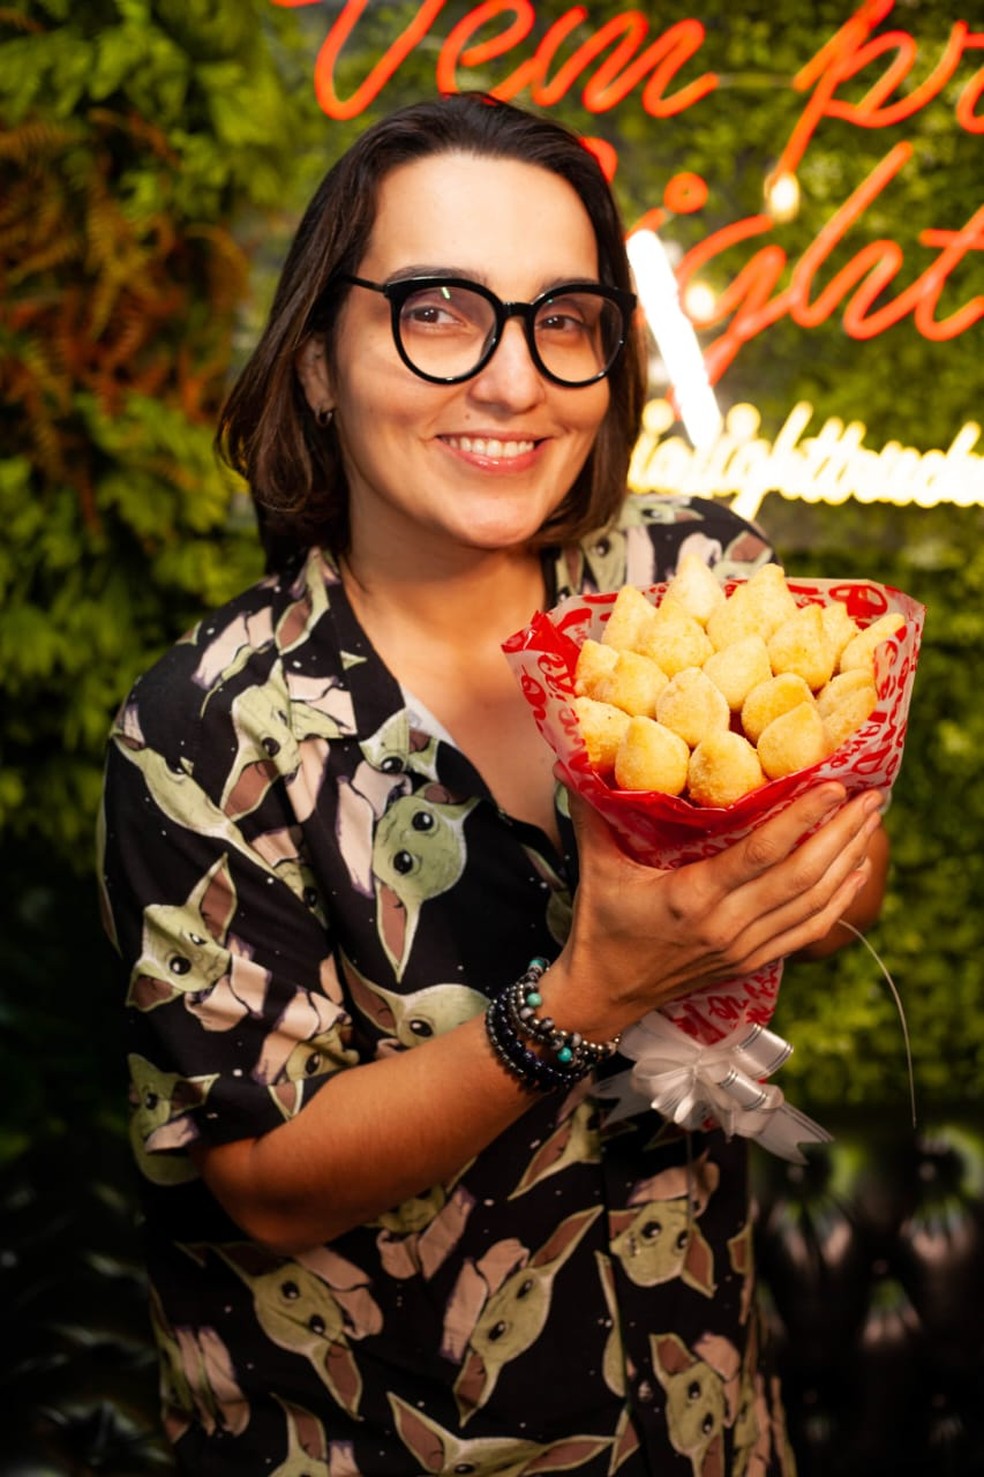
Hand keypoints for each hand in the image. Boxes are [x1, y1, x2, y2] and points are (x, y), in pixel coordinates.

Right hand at [543, 781, 883, 1037]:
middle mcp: (727, 926)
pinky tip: (858, 869)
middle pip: (802, 876)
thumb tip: (574, 755)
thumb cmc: (600, 926)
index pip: (762, 854)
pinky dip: (839, 899)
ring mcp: (744, 949)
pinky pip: (808, 930)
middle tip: (873, 794)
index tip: (834, 785)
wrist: (604, 996)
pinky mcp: (752, 963)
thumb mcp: (594, 866)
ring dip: (848, 860)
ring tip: (872, 821)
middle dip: (842, 832)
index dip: (803, 819)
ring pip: (813, 903)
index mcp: (692, 898)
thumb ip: (591, 810)